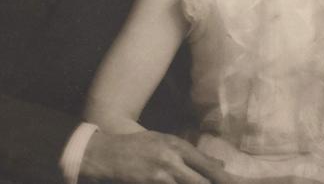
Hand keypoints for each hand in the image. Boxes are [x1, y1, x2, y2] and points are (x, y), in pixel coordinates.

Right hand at [80, 130, 222, 183]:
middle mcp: (172, 160)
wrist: (101, 153)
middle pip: (202, 181)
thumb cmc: (134, 147)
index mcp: (177, 147)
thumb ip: (190, 155)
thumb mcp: (163, 143)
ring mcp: (160, 175)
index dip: (222, 179)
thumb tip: (219, 164)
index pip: (208, 166)